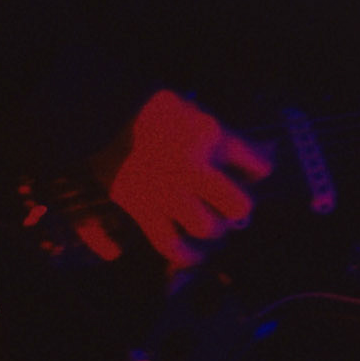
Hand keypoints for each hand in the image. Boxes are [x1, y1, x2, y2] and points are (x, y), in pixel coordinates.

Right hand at [89, 89, 272, 272]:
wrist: (100, 114)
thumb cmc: (150, 108)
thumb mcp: (192, 107)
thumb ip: (219, 131)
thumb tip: (256, 155)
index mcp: (212, 136)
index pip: (258, 165)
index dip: (259, 170)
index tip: (254, 171)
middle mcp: (195, 168)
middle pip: (239, 205)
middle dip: (240, 207)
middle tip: (235, 205)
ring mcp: (169, 191)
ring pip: (207, 228)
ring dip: (213, 229)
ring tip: (211, 225)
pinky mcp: (143, 209)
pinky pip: (170, 244)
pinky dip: (184, 254)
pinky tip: (192, 253)